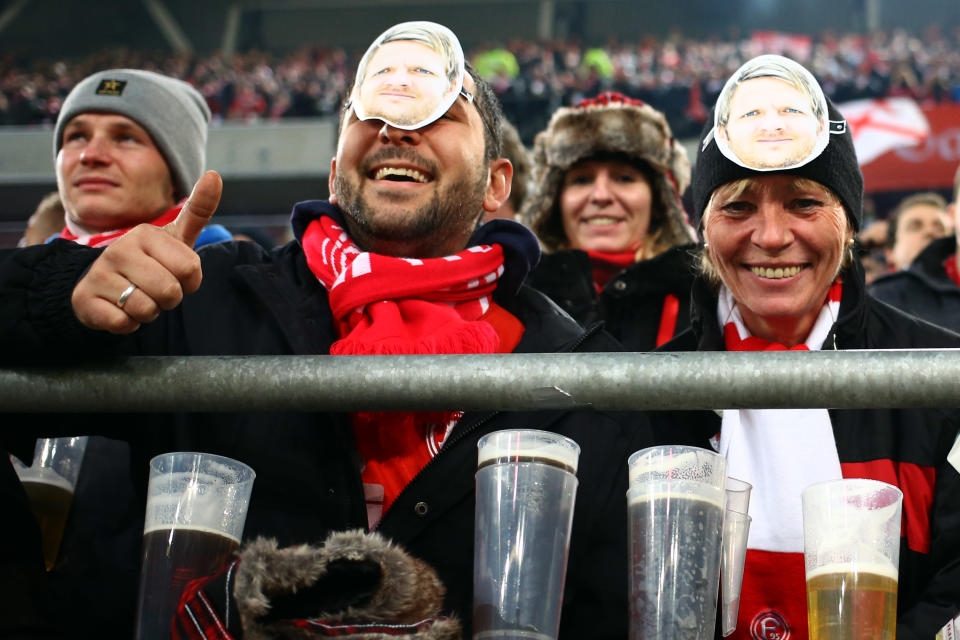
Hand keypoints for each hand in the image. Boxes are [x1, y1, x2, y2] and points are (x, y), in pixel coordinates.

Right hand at [71, 171, 222, 333]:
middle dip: (170, 299)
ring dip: (149, 312)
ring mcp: (99, 274)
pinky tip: (120, 309)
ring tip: (138, 297)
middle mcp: (119, 249)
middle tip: (156, 289)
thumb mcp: (176, 238)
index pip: (190, 270)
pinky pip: (124, 324)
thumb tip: (215, 175)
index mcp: (146, 234)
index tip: (176, 273)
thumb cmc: (151, 261)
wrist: (102, 284)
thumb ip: (197, 210)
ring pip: (146, 309)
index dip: (190, 281)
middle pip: (170, 292)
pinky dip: (129, 324)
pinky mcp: (85, 299)